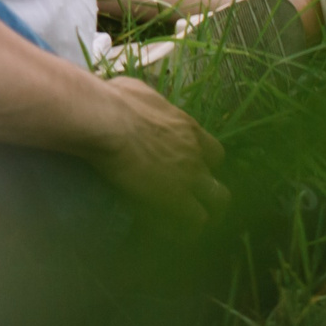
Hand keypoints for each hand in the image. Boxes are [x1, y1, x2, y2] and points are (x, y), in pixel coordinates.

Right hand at [88, 77, 227, 224]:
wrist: (106, 119)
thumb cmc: (113, 100)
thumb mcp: (136, 92)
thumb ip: (147, 104)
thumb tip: (134, 99)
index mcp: (186, 127)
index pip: (213, 151)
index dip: (204, 163)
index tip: (190, 169)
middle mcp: (195, 153)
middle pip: (219, 176)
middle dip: (211, 191)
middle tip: (194, 200)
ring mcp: (189, 176)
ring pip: (218, 201)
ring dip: (208, 212)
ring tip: (192, 224)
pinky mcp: (176, 197)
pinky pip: (195, 220)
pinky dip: (188, 228)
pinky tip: (175, 233)